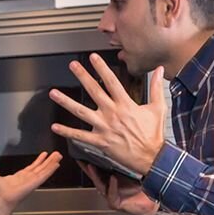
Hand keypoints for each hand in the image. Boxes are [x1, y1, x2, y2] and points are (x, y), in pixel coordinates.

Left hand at [0, 150, 61, 209]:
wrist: (2, 199)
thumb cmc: (0, 192)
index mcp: (21, 176)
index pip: (33, 167)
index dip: (39, 160)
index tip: (45, 155)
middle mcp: (29, 178)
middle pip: (41, 167)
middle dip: (49, 161)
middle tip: (56, 154)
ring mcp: (33, 180)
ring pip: (45, 170)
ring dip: (52, 163)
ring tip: (58, 156)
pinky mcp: (35, 182)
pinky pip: (45, 174)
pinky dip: (51, 169)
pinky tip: (56, 164)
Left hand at [49, 56, 166, 175]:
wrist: (152, 157)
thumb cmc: (154, 134)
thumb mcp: (158, 108)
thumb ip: (156, 87)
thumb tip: (160, 70)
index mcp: (126, 104)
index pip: (111, 81)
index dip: (101, 68)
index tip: (93, 57)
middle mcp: (112, 113)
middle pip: (93, 91)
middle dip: (82, 76)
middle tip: (72, 66)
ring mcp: (104, 128)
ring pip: (81, 112)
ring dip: (66, 102)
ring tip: (54, 93)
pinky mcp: (100, 142)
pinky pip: (80, 136)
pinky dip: (67, 132)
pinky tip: (55, 127)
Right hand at [79, 161, 158, 214]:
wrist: (152, 203)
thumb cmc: (144, 188)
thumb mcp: (134, 172)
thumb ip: (127, 162)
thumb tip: (123, 148)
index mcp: (113, 179)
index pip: (100, 170)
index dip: (92, 162)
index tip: (86, 153)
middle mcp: (110, 188)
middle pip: (96, 177)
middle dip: (89, 169)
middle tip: (83, 160)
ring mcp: (111, 196)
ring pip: (100, 186)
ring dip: (96, 176)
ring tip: (93, 167)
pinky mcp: (115, 204)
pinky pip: (111, 194)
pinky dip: (113, 186)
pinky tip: (113, 179)